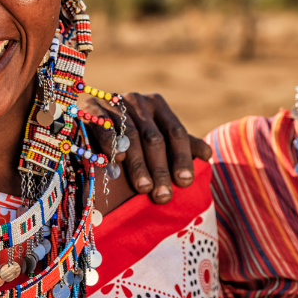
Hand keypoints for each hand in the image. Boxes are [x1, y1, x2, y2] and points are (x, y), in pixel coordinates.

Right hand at [78, 92, 211, 203]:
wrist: (90, 118)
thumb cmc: (131, 134)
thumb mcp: (158, 136)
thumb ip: (182, 144)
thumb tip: (208, 155)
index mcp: (158, 105)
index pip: (175, 132)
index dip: (182, 157)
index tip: (185, 183)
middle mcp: (137, 100)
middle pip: (153, 137)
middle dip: (160, 169)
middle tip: (163, 196)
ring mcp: (114, 102)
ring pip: (130, 136)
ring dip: (138, 164)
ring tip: (143, 189)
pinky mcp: (90, 108)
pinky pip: (103, 128)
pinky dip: (111, 146)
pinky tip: (116, 164)